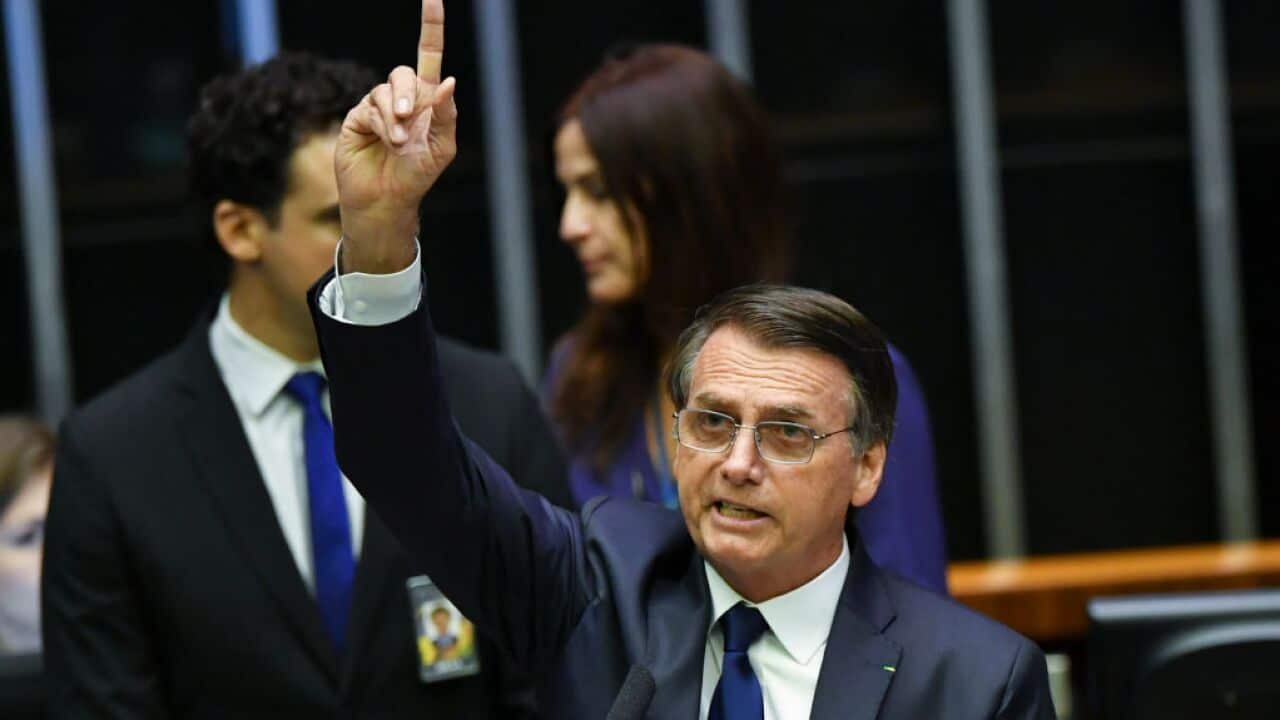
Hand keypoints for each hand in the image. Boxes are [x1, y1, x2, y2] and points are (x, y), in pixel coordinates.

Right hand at [335, 0, 457, 272]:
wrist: (388, 200)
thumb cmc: (418, 176)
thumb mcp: (442, 147)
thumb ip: (446, 114)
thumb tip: (447, 80)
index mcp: (427, 101)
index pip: (429, 55)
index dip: (431, 26)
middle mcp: (402, 99)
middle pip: (404, 74)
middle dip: (409, 95)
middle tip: (409, 121)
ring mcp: (377, 107)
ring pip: (386, 92)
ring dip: (395, 117)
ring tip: (397, 143)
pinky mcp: (357, 118)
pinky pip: (370, 107)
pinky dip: (381, 122)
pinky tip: (386, 141)